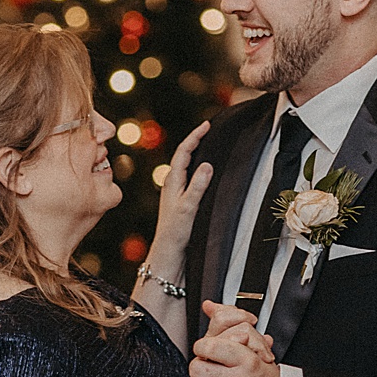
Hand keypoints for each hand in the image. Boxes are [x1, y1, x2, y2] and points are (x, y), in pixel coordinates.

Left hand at [147, 121, 214, 264]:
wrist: (168, 252)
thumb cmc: (176, 232)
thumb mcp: (188, 208)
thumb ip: (197, 187)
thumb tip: (207, 164)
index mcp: (172, 182)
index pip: (183, 152)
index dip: (194, 137)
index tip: (207, 124)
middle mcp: (172, 184)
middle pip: (184, 156)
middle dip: (195, 140)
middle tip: (208, 128)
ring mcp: (176, 192)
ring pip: (186, 166)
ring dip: (196, 153)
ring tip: (208, 142)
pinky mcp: (180, 201)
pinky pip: (189, 177)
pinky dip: (197, 167)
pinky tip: (204, 171)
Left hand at [189, 301, 279, 376]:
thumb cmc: (262, 376)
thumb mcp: (252, 346)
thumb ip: (229, 323)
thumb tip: (209, 305)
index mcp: (248, 361)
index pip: (210, 346)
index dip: (203, 346)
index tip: (206, 348)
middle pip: (196, 367)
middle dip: (199, 366)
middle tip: (208, 367)